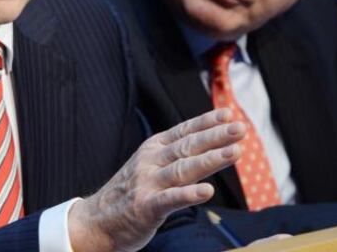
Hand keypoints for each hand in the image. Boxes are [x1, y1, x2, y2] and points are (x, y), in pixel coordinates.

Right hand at [68, 108, 245, 251]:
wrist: (96, 221)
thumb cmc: (129, 193)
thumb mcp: (149, 166)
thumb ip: (175, 155)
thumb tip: (209, 142)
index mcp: (153, 149)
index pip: (185, 131)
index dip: (207, 122)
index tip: (229, 115)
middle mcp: (151, 162)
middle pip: (188, 146)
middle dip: (217, 137)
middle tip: (240, 129)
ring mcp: (148, 183)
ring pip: (184, 169)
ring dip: (211, 159)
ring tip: (235, 153)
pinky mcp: (146, 207)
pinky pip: (170, 200)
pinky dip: (189, 194)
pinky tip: (207, 191)